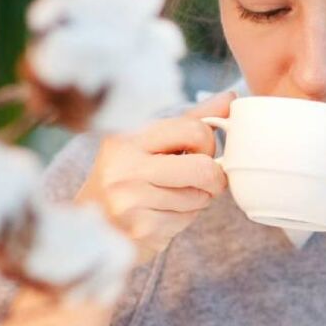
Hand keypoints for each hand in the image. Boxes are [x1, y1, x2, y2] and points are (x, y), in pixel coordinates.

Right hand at [77, 91, 233, 260]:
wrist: (95, 225)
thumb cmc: (130, 176)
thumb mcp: (152, 141)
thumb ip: (191, 119)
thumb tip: (230, 97)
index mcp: (128, 136)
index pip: (194, 129)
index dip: (208, 143)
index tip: (200, 151)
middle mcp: (124, 166)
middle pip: (203, 168)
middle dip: (214, 177)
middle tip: (204, 180)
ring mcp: (130, 200)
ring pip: (199, 197)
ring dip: (197, 199)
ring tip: (172, 196)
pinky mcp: (141, 229)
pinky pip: (187, 219)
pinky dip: (184, 218)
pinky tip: (162, 214)